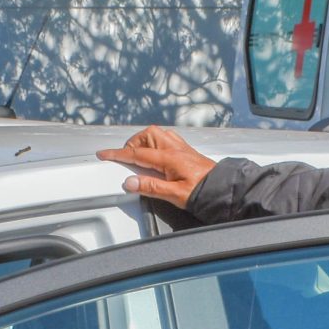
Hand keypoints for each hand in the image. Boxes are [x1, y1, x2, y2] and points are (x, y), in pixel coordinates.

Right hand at [96, 126, 216, 207]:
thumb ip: (151, 187)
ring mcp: (181, 147)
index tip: (104, 154)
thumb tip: (129, 182)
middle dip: (132, 144)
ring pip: (157, 133)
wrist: (224, 189)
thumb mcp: (175, 194)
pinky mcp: (187, 151)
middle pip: (147, 135)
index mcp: (169, 158)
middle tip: (126, 159)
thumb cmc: (203, 192)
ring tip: (139, 156)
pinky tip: (156, 154)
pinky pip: (167, 138)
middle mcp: (175, 148)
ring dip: (144, 141)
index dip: (118, 154)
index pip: (137, 154)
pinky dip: (155, 142)